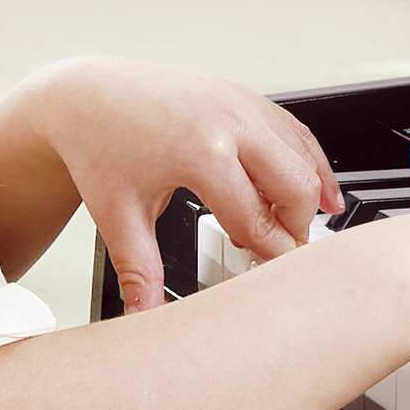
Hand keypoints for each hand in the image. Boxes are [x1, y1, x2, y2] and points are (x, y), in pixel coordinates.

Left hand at [37, 57, 344, 311]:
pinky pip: (297, 134)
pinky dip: (313, 165)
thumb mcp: (117, 216)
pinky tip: (322, 193)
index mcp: (200, 153)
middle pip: (298, 187)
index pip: (258, 220)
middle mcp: (229, 121)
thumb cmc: (101, 147)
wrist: (87, 94)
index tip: (269, 278)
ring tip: (290, 228)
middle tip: (279, 254)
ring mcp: (242, 103)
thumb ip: (140, 271)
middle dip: (296, 228)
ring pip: (306, 158)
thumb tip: (144, 315)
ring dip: (307, 198)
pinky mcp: (246, 97)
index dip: (269, 256)